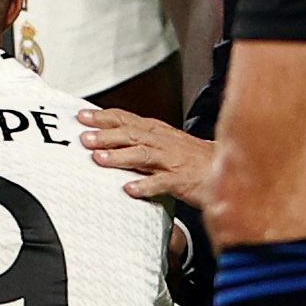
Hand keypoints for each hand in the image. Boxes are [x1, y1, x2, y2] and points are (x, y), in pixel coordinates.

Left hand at [80, 106, 214, 202]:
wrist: (225, 168)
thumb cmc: (192, 158)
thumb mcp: (164, 142)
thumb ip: (139, 140)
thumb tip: (108, 139)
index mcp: (157, 131)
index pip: (126, 119)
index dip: (103, 116)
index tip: (81, 116)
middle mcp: (163, 142)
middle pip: (131, 134)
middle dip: (106, 135)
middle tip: (84, 137)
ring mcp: (172, 161)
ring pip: (143, 155)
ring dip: (120, 156)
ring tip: (99, 160)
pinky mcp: (182, 180)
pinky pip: (162, 182)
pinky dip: (145, 185)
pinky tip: (129, 189)